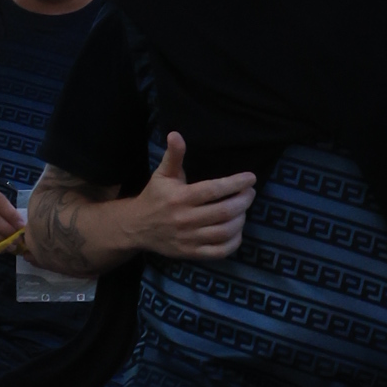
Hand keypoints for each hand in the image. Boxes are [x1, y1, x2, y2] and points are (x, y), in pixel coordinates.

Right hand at [130, 131, 256, 259]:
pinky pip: (220, 251)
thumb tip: (175, 134)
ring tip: (243, 209)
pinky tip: (236, 230)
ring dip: (241, 219)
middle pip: (224, 211)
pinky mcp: (191, 253)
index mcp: (180, 198)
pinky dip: (234, 242)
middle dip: (244, 201)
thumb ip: (173, 156)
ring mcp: (189, 239)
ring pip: (225, 231)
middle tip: (250, 193)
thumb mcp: (162, 175)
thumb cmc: (154, 198)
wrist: (136, 228)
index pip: (214, 190)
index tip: (250, 178)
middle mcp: (185, 219)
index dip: (236, 183)